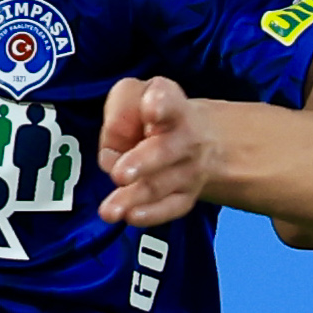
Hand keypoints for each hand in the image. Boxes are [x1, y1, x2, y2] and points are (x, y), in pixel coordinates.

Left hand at [98, 73, 213, 227]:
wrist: (203, 139)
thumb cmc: (159, 115)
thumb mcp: (137, 96)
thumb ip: (120, 111)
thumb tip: (110, 151)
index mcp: (172, 107)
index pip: (169, 103)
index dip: (159, 105)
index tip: (151, 108)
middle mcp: (185, 138)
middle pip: (164, 150)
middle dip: (141, 162)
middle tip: (119, 174)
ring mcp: (187, 170)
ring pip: (159, 185)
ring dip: (133, 197)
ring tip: (110, 210)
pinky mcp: (184, 196)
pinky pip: (169, 208)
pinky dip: (151, 214)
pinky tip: (131, 216)